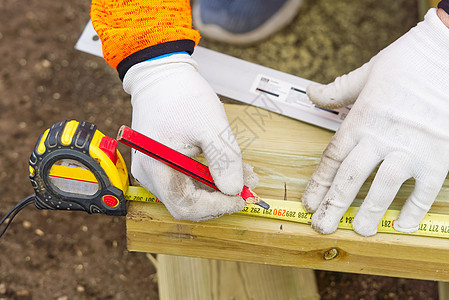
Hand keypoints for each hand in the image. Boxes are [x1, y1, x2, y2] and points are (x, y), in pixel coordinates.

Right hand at [123, 53, 256, 220]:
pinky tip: (229, 166)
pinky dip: (210, 177)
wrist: (162, 75)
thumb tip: (235, 191)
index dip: (216, 207)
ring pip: (191, 192)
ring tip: (245, 173)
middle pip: (188, 203)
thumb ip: (224, 160)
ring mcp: (155, 170)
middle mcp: (151, 175)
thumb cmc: (182, 96)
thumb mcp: (211, 126)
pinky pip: (188, 179)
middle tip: (248, 184)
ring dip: (219, 187)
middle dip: (221, 197)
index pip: (186, 206)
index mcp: (156, 168)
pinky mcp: (163, 163)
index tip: (240, 198)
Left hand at [301, 9, 448, 235]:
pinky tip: (401, 224)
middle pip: (351, 177)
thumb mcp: (366, 74)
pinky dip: (414, 210)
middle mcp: (382, 137)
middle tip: (322, 226)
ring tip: (359, 230)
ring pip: (385, 187)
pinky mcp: (439, 156)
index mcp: (361, 119)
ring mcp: (412, 148)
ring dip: (370, 212)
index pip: (333, 158)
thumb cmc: (408, 62)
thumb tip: (311, 93)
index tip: (309, 202)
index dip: (319, 183)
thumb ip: (336, 91)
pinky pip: (425, 190)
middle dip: (334, 204)